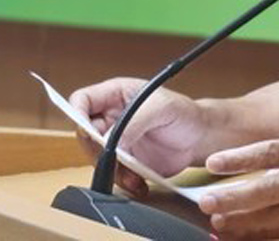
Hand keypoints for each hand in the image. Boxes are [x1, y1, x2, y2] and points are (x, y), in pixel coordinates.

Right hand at [68, 77, 209, 198]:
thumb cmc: (183, 113)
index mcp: (115, 94)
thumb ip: (133, 122)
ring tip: (134, 176)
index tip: (88, 133)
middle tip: (115, 160)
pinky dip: (122, 182)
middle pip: (85, 133)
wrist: (200, 138)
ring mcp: (117, 140)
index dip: (77, 114)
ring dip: (111, 170)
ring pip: (96, 157)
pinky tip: (138, 183)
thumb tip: (110, 141)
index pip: (82, 100)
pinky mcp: (125, 160)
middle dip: (97, 150)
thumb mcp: (161, 108)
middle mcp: (111, 117)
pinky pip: (112, 173)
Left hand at [198, 130, 278, 239]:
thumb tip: (260, 161)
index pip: (274, 151)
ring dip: (244, 223)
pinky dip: (266, 236)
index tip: (214, 163)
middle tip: (206, 204)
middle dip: (235, 199)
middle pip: (271, 190)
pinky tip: (246, 236)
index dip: (241, 159)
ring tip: (218, 224)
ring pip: (278, 218)